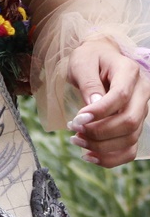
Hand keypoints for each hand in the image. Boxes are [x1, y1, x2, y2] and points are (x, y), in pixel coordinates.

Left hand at [67, 37, 149, 167]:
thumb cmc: (89, 58)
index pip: (120, 97)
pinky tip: (89, 156)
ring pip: (130, 138)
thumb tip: (93, 107)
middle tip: (74, 130)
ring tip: (76, 140)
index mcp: (129, 72)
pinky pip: (130, 148)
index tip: (77, 120)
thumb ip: (89, 83)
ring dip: (102, 146)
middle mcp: (142, 93)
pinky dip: (111, 158)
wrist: (99, 58)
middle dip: (99, 132)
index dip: (99, 112)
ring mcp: (141, 111)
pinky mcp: (135, 125)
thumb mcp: (82, 62)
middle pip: (129, 121)